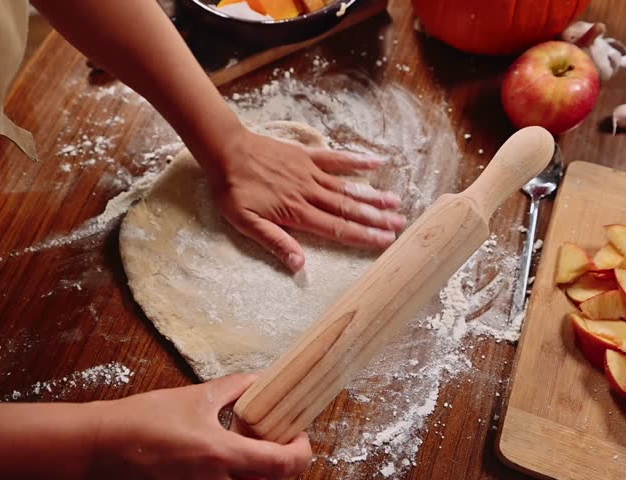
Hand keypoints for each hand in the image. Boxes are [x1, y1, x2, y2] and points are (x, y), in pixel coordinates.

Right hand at [91, 373, 311, 479]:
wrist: (103, 446)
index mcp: (222, 456)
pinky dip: (233, 476)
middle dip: (280, 462)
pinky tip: (221, 460)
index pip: (284, 465)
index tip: (298, 436)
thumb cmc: (144, 421)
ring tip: (245, 446)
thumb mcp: (196, 397)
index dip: (301, 451)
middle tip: (275, 439)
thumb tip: (261, 380)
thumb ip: (235, 389)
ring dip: (256, 470)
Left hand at [203, 128, 404, 271]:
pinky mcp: (305, 156)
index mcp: (297, 213)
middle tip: (400, 224)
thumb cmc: (232, 189)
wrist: (226, 150)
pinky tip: (375, 163)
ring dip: (372, 195)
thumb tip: (299, 265)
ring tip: (395, 201)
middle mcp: (309, 193)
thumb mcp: (245, 223)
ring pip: (347, 186)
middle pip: (348, 209)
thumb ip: (274, 242)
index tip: (385, 241)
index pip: (337, 229)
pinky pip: (335, 158)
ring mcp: (309, 172)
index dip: (363, 236)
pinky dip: (355, 161)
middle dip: (376, 218)